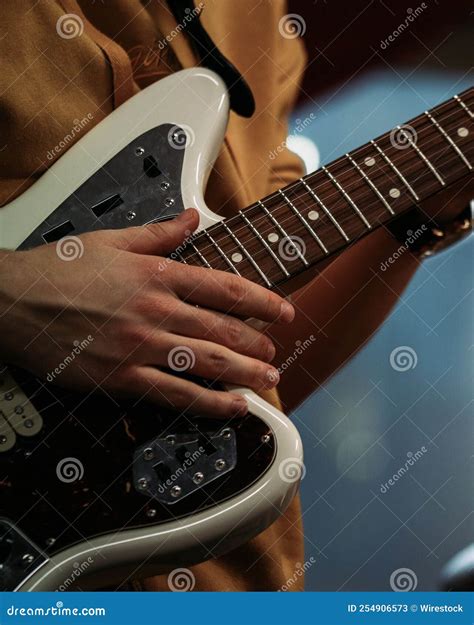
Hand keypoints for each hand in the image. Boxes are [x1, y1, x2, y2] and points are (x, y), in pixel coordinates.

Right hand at [0, 209, 293, 416]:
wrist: (12, 302)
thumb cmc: (57, 269)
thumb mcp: (111, 240)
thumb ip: (158, 233)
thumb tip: (192, 217)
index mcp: (156, 274)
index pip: (224, 287)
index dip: (261, 301)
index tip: (282, 311)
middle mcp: (156, 310)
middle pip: (222, 328)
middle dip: (257, 342)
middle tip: (276, 353)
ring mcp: (141, 346)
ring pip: (207, 361)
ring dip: (245, 372)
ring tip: (269, 381)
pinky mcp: (122, 376)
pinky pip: (176, 394)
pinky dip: (208, 402)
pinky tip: (232, 407)